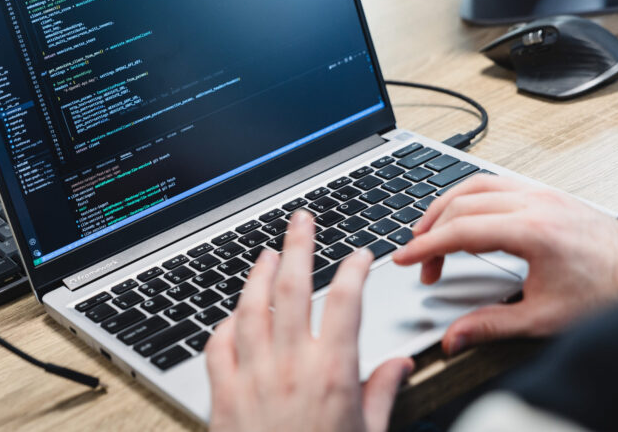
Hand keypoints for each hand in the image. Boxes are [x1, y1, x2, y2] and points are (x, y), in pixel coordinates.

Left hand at [206, 210, 413, 431]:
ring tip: (266, 253)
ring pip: (250, 309)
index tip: (360, 255)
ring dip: (258, 275)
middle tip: (301, 220)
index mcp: (332, 374)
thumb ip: (383, 394)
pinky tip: (232, 317)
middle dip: (298, 246)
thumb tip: (399, 366)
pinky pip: (217, 348)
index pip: (347, 302)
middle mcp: (290, 367)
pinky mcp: (224, 397)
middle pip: (292, 289)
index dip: (355, 270)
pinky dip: (225, 326)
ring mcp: (253, 379)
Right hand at [392, 174, 617, 355]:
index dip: (425, 247)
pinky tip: (462, 214)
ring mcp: (538, 193)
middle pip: (461, 206)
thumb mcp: (544, 317)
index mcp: (531, 231)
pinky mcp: (542, 192)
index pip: (461, 230)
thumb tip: (454, 336)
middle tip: (422, 266)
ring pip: (474, 186)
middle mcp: (532, 204)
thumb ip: (492, 325)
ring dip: (445, 207)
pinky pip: (493, 182)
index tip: (403, 259)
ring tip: (429, 232)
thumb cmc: (603, 290)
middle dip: (431, 234)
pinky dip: (468, 197)